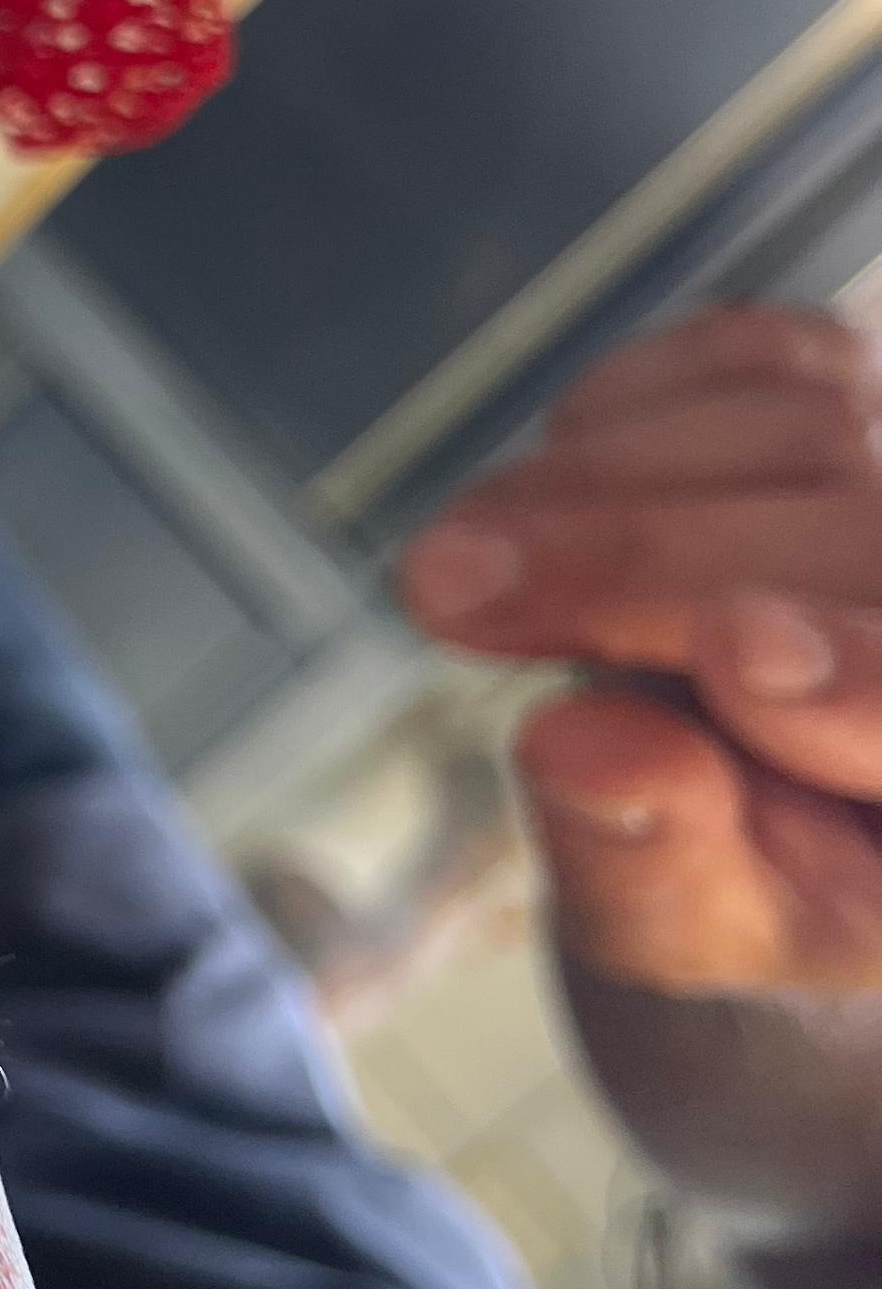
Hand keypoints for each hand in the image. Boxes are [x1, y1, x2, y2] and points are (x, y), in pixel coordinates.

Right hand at [399, 305, 881, 996]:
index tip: (738, 653)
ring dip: (594, 485)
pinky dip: (630, 404)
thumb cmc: (751, 882)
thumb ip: (651, 862)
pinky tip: (551, 491)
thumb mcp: (688, 932)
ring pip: (802, 426)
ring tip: (460, 563)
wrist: (759, 790)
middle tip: (447, 587)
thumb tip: (579, 748)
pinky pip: (763, 356)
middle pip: (857, 534)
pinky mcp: (862, 399)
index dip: (859, 682)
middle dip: (634, 559)